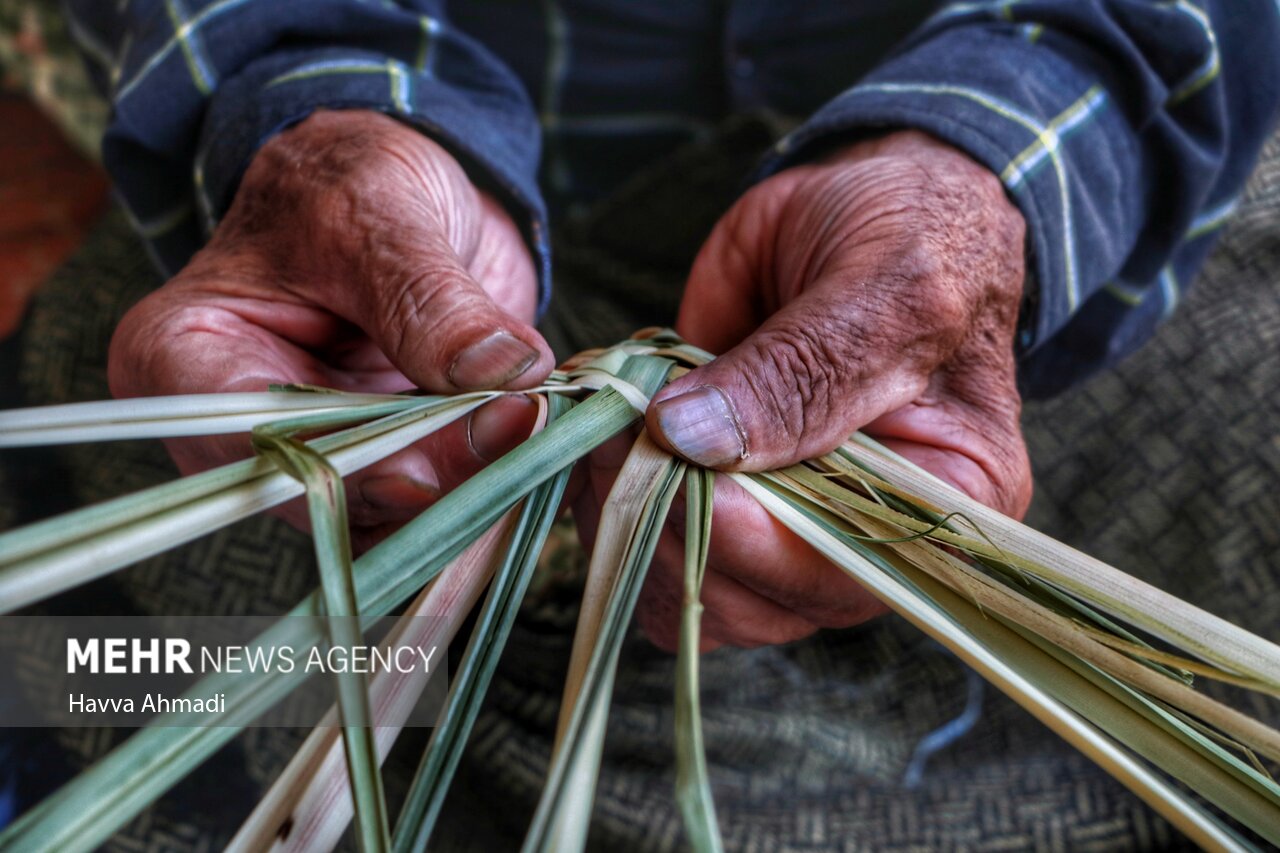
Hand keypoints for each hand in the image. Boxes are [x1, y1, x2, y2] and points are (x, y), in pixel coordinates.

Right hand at [108, 110, 553, 551]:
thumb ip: (428, 296)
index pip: (245, 439)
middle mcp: (238, 428)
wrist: (402, 198)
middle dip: (425, 478)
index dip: (338, 464)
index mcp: (185, 355)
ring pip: (387, 517)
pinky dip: (489, 483)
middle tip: (515, 430)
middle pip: (326, 490)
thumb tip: (502, 370)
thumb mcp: (381, 211)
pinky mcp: (385, 468)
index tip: (424, 472)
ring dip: (468, 488)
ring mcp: (317, 456)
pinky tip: (536, 447)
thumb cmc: (353, 181)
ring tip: (535, 431)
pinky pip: (433, 507)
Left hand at [627, 130, 1031, 649]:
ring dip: (624, 515)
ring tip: (608, 422)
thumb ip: (805, 369)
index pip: (845, 575)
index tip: (679, 464)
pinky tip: (603, 434)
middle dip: (670, 522)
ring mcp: (780, 521)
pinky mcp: (711, 491)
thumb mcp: (884, 287)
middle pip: (751, 600)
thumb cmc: (914, 236)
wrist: (866, 205)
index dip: (751, 541)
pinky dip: (605, 498)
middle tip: (616, 430)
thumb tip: (695, 437)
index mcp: (945, 506)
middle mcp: (863, 537)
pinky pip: (645, 541)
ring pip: (684, 589)